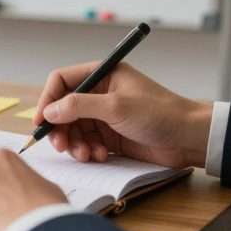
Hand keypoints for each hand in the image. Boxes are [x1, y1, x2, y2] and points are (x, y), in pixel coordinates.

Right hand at [36, 62, 212, 167]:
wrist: (190, 139)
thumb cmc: (160, 114)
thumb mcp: (115, 106)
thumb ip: (78, 106)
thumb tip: (48, 111)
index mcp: (102, 75)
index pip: (61, 81)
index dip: (47, 99)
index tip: (40, 121)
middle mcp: (99, 93)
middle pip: (63, 108)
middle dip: (60, 128)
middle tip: (61, 146)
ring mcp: (104, 115)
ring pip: (74, 128)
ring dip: (75, 143)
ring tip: (86, 154)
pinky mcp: (110, 135)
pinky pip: (87, 142)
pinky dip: (88, 151)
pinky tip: (100, 156)